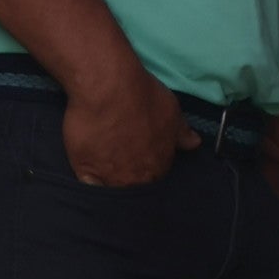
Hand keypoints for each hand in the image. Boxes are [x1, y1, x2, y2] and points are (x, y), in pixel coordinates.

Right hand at [61, 69, 194, 185]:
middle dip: (131, 177)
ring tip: (107, 162)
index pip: (157, 177)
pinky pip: (89, 186)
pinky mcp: (84, 171)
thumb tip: (193, 145)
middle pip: (134, 186)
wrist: (108, 88)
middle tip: (123, 156)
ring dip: (112, 181)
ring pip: (112, 189)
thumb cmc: (143, 96)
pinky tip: (90, 172)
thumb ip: (181, 132)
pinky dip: (91, 182)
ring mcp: (110, 178)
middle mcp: (136, 178)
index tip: (143, 154)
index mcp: (159, 166)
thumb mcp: (171, 111)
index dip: (150, 165)